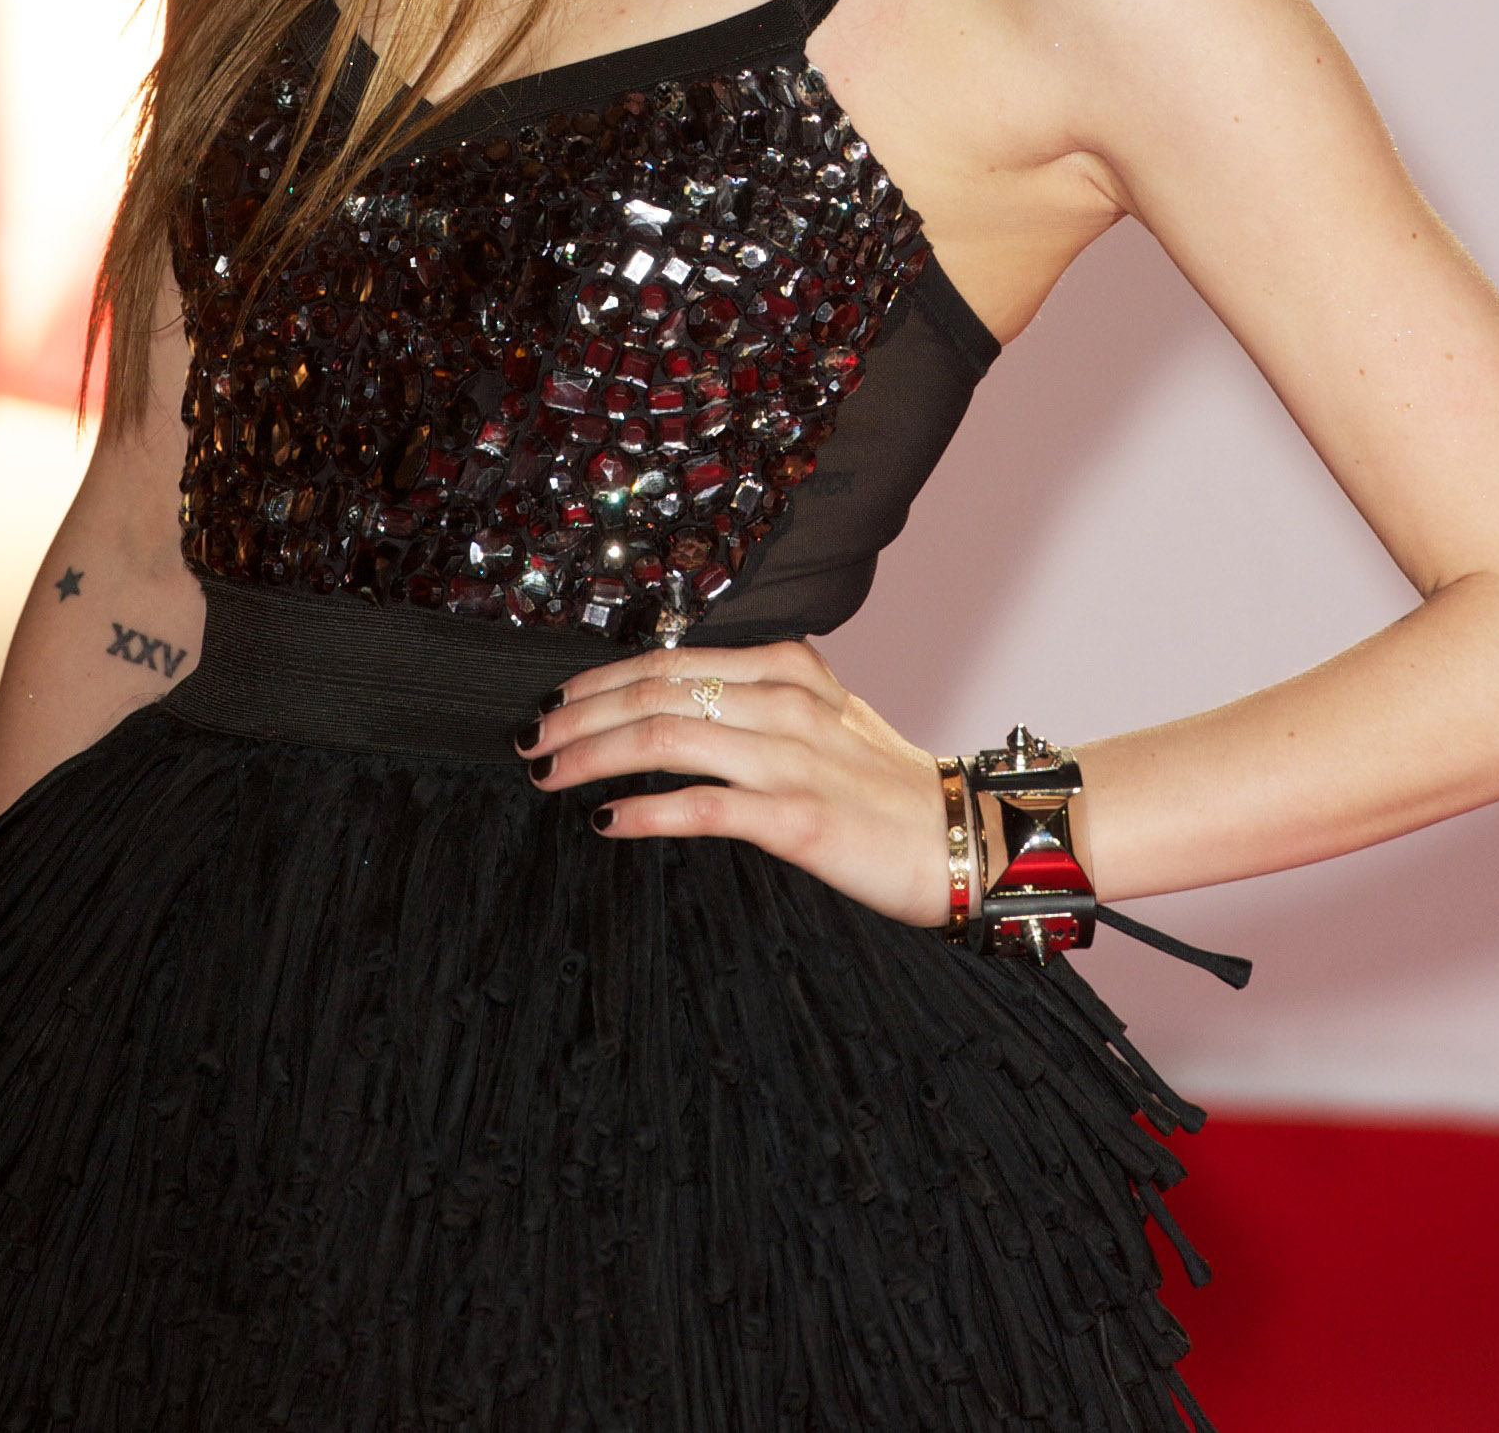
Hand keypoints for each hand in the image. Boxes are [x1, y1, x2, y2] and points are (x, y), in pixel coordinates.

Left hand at [516, 640, 952, 927]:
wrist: (967, 839)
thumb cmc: (888, 789)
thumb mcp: (828, 718)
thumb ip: (763, 701)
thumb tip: (679, 704)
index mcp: (791, 669)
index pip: (673, 659)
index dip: (602, 678)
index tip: (557, 700)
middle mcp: (786, 702)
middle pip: (656, 690)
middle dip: (579, 713)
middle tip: (531, 737)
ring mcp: (791, 758)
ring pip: (666, 736)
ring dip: (592, 754)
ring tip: (548, 774)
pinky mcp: (797, 818)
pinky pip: (703, 806)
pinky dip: (644, 810)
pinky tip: (608, 821)